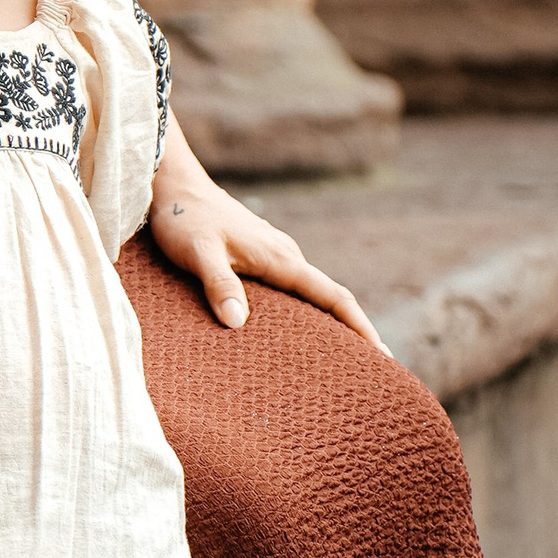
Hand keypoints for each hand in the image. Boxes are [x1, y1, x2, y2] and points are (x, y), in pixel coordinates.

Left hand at [149, 170, 385, 350]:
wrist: (175, 187)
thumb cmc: (185, 219)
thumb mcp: (198, 253)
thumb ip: (219, 285)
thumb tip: (237, 323)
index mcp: (281, 258)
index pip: (333, 296)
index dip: (360, 326)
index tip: (382, 355)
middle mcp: (286, 256)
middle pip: (330, 298)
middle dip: (353, 331)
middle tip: (373, 370)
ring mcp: (275, 254)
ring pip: (311, 293)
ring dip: (329, 322)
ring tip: (342, 359)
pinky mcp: (260, 255)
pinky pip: (293, 288)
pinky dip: (305, 310)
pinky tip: (296, 329)